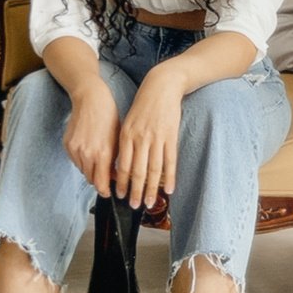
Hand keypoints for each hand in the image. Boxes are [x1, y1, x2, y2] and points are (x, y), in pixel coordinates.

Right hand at [61, 85, 118, 193]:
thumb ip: (116, 160)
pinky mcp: (67, 145)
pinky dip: (82, 161)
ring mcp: (75, 150)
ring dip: (91, 170)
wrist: (91, 99)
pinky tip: (89, 151)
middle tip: (106, 178)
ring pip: (83, 170)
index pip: (101, 183)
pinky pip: (75, 161)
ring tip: (98, 162)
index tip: (109, 193)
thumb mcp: (118, 139)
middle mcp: (87, 154)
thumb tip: (116, 175)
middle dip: (99, 181)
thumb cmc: (109, 116)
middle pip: (91, 180)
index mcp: (103, 153)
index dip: (105, 191)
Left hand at [114, 69, 184, 210]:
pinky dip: (170, 177)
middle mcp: (140, 138)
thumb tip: (123, 165)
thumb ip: (126, 142)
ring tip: (150, 203)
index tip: (121, 196)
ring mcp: (157, 138)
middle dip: (135, 191)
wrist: (161, 86)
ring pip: (154, 170)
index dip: (122, 183)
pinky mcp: (171, 136)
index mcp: (126, 135)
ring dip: (152, 189)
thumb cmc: (144, 105)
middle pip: (138, 171)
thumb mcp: (128, 121)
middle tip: (134, 206)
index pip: (123, 165)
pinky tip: (170, 190)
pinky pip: (170, 161)